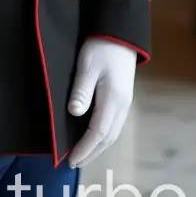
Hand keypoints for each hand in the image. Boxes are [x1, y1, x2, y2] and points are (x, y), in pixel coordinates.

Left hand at [67, 38, 136, 167]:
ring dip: (98, 146)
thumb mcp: (87, 66)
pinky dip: (103, 136)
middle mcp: (122, 106)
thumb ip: (82, 90)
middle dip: (91, 152)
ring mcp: (124, 102)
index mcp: (113, 100)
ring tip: (82, 154)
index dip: (85, 148)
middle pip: (107, 138)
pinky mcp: (122, 97)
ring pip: (112, 133)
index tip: (71, 160)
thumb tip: (75, 113)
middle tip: (73, 163)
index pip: (98, 133)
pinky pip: (113, 124)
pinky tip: (94, 136)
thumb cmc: (101, 47)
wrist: (120, 33)